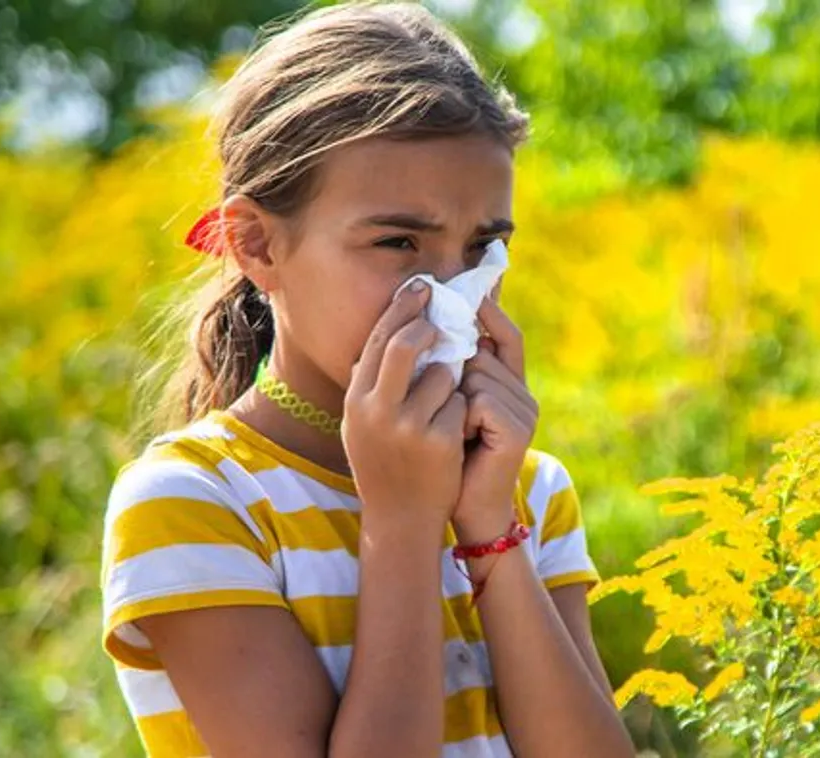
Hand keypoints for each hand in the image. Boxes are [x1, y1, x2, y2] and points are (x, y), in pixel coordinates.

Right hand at [342, 282, 466, 527]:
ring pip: (443, 374)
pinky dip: (463, 410)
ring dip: (452, 378)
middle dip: (428, 325)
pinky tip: (456, 432)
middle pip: (404, 345)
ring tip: (446, 401)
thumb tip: (390, 331)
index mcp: (356, 401)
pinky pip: (461, 404)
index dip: (402, 309)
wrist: (400, 518)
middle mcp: (377, 411)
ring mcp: (409, 427)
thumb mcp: (362, 424)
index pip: (378, 341)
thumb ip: (371, 383)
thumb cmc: (384, 464)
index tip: (421, 289)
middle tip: (443, 316)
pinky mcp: (440, 441)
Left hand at [453, 296, 538, 542]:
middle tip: (444, 408)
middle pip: (482, 353)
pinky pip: (479, 400)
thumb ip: (451, 376)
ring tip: (453, 431)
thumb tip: (430, 330)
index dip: (490, 312)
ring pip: (477, 374)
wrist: (468, 510)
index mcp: (509, 387)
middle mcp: (523, 394)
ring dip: (452, 398)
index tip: (468, 289)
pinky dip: (461, 416)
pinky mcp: (518, 429)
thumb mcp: (449, 411)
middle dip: (453, 372)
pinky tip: (461, 440)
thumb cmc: (450, 462)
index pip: (505, 336)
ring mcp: (525, 411)